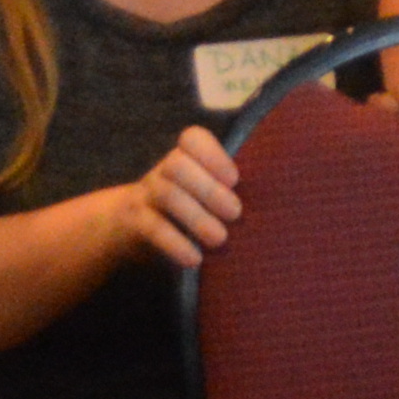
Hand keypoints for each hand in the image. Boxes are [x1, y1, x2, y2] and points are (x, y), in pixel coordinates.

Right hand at [107, 128, 246, 276]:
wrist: (129, 226)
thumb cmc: (186, 206)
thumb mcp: (202, 190)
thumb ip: (226, 189)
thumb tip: (269, 204)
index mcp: (183, 157)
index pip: (192, 139)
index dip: (213, 155)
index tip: (235, 180)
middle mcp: (162, 171)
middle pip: (178, 165)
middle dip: (209, 189)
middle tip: (235, 214)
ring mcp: (145, 194)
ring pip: (167, 195)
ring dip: (197, 217)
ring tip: (220, 239)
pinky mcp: (134, 223)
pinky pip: (152, 228)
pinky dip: (175, 243)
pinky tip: (195, 259)